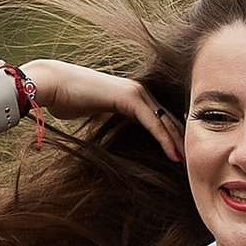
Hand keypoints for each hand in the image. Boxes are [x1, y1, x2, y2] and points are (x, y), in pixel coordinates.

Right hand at [8, 60, 183, 162]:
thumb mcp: (94, 113)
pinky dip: (164, 138)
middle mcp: (138, 91)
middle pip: (167, 118)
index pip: (158, 118)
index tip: (179, 154)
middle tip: (193, 160)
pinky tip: (173, 153)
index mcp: (131, 96)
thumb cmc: (67, 99)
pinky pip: (153, 121)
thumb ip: (107, 119)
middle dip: (179, 139)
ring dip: (177, 141)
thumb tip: (109, 131)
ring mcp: (136, 92)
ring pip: (164, 120)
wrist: (53, 84)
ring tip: (187, 161)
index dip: (170, 135)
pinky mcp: (130, 97)